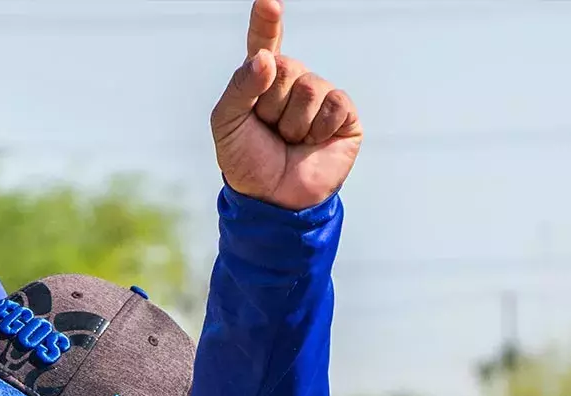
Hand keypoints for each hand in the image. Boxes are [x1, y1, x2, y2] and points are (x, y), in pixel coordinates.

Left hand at [210, 0, 362, 210]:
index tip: (269, 2)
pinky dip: (320, 127)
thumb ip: (240, 86)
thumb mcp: (227, 122)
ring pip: (309, 87)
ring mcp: (320, 96)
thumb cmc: (247, 160)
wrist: (274, 200)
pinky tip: (314, 142)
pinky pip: (334, 103)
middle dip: (271, 102)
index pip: (263, 41)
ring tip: (290, 140)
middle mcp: (292, 81)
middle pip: (286, 65)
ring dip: (294, 121)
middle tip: (269, 128)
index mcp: (260, 78)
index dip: (266, 21)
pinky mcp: (344, 115)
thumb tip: (266, 58)